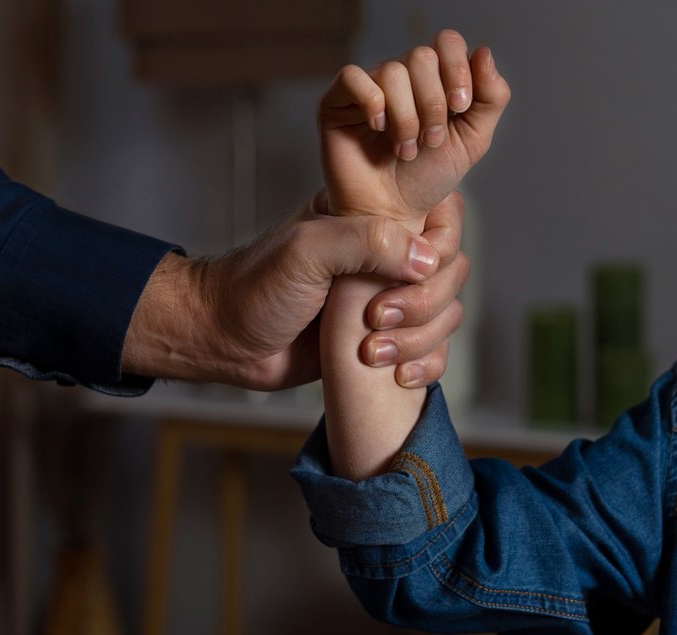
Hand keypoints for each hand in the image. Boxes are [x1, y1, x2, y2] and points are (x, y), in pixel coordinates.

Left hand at [121, 195, 467, 390]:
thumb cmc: (255, 288)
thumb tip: (427, 259)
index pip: (440, 216)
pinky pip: (432, 350)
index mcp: (371, 218)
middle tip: (376, 318)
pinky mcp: (384, 340)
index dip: (437, 247)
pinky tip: (398, 375)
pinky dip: (426, 365)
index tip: (407, 272)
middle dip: (424, 302)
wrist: (225, 341)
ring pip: (446, 313)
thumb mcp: (307, 250)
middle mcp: (385, 255)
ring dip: (420, 339)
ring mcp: (387, 298)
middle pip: (452, 270)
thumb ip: (367, 241)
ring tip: (372, 352)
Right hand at [319, 30, 510, 221]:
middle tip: (430, 141)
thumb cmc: (427, 179)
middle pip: (421, 56)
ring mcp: (368, 87)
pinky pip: (353, 77)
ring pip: (392, 71)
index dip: (457, 69)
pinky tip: (377, 129)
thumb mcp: (472, 140)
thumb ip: (490, 98)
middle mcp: (400, 77)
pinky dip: (372, 103)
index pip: (446, 43)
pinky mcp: (337, 102)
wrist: (392, 214)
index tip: (460, 107)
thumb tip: (484, 52)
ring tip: (405, 150)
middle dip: (433, 103)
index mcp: (433, 79)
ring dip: (406, 117)